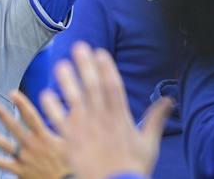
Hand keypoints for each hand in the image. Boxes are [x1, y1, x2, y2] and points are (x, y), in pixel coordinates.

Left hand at [0, 91, 70, 178]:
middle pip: (16, 128)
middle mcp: (33, 146)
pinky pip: (3, 164)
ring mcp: (25, 158)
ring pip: (6, 145)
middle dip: (4, 116)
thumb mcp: (73, 141)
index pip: (32, 117)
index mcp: (45, 137)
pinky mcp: (20, 171)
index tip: (13, 93)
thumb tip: (75, 105)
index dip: (22, 104)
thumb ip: (70, 123)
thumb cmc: (70, 163)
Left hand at [40, 42, 171, 178]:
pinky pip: (58, 120)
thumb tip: (169, 101)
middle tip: (78, 47)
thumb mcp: (148, 143)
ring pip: (75, 99)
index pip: (114, 86)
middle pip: (93, 86)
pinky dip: (52, 107)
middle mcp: (102, 120)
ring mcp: (86, 129)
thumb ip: (155, 119)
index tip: (99, 51)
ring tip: (60, 65)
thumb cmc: (132, 167)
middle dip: (86, 65)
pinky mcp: (71, 140)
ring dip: (67, 81)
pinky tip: (45, 94)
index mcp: (121, 118)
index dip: (106, 68)